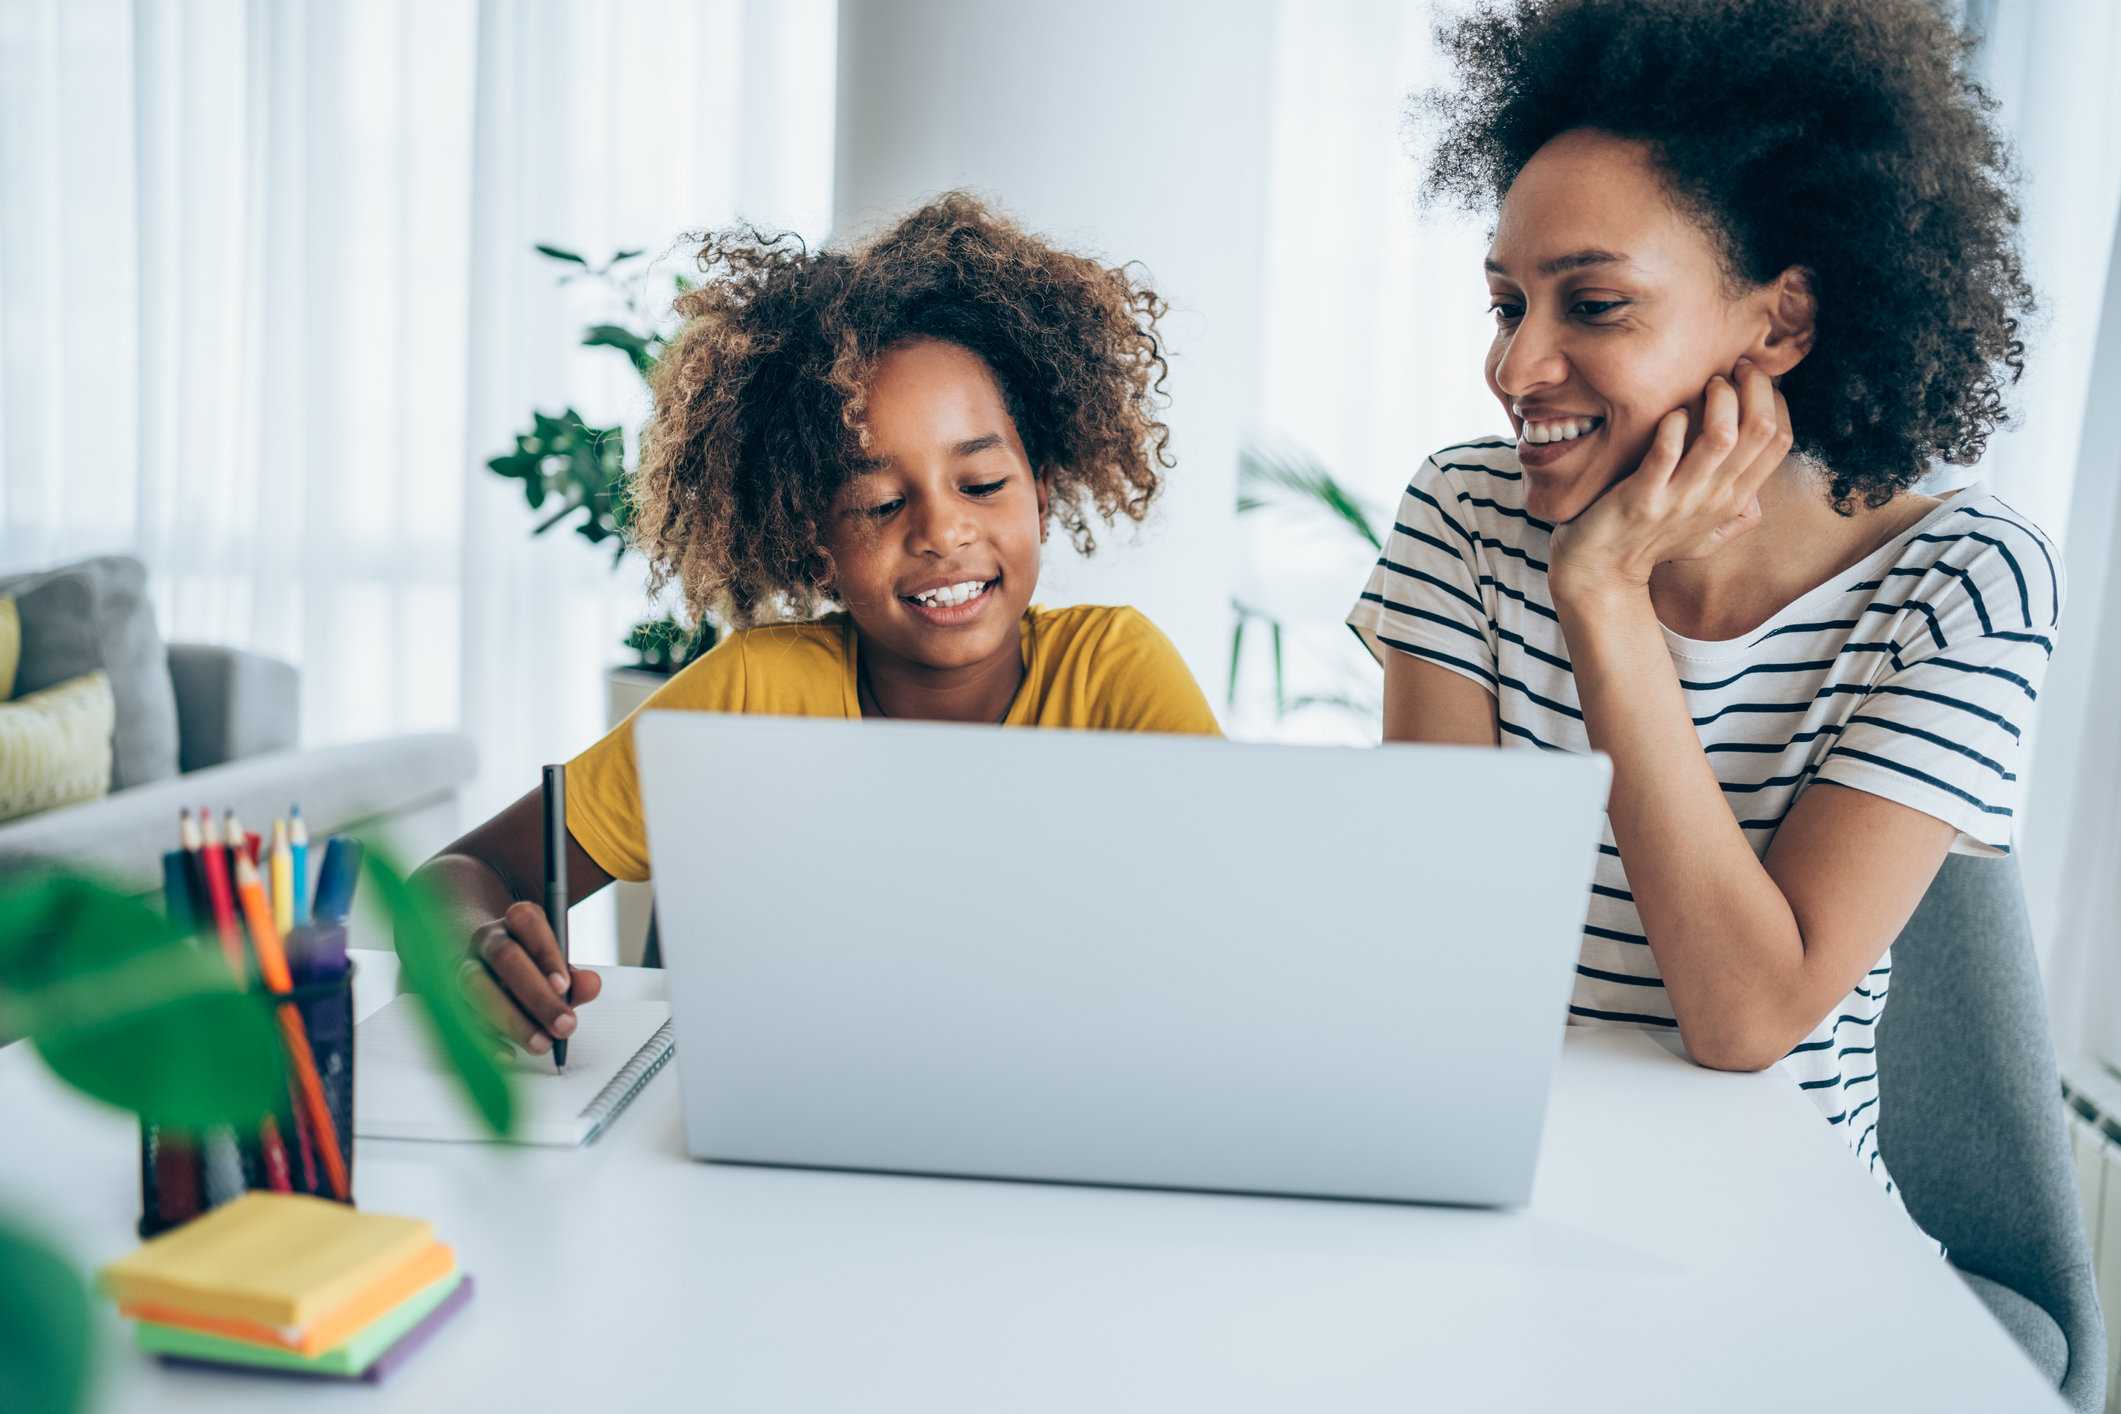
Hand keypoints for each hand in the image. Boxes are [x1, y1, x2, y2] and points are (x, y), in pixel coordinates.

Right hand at [458, 901, 602, 1055]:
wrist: (490, 965)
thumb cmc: (531, 965)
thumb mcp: (558, 966)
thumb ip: (576, 977)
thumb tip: (590, 986)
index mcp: (516, 921)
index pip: (527, 921)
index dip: (545, 953)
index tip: (564, 986)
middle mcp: (486, 939)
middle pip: (504, 957)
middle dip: (536, 995)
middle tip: (563, 1025)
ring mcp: (464, 966)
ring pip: (475, 986)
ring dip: (511, 1020)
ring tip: (541, 1044)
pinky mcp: (451, 997)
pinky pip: (461, 1016)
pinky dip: (486, 1039)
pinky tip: (508, 1053)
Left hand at [1549, 360, 1791, 603]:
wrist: (1599, 573)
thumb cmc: (1651, 544)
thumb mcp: (1706, 537)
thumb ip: (1737, 517)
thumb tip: (1759, 496)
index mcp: (1734, 500)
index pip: (1779, 440)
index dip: (1774, 400)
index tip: (1753, 379)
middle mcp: (1714, 498)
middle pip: (1760, 430)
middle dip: (1753, 386)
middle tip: (1733, 368)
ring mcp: (1678, 499)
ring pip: (1722, 436)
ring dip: (1718, 399)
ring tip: (1707, 384)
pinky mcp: (1640, 498)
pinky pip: (1665, 452)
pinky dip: (1672, 425)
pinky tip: (1669, 414)